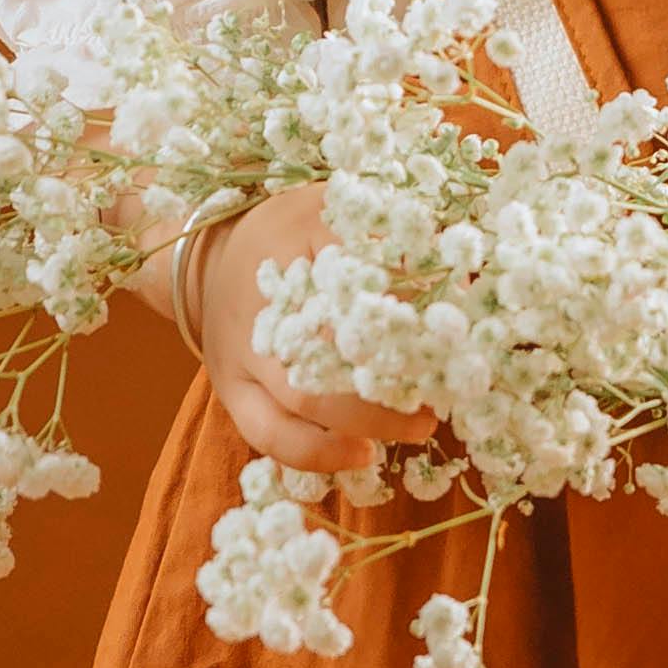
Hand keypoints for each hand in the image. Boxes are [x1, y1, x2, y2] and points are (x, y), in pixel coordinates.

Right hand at [193, 188, 429, 475]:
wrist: (210, 262)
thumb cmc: (289, 234)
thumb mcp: (332, 212)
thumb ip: (388, 235)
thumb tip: (457, 278)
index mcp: (291, 246)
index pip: (354, 278)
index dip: (405, 303)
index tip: (451, 324)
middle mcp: (261, 306)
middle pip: (327, 351)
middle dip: (392, 376)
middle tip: (445, 387)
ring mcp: (241, 356)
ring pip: (300, 402)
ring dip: (365, 421)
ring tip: (420, 427)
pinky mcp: (231, 393)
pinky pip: (269, 435)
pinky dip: (317, 454)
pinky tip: (364, 455)